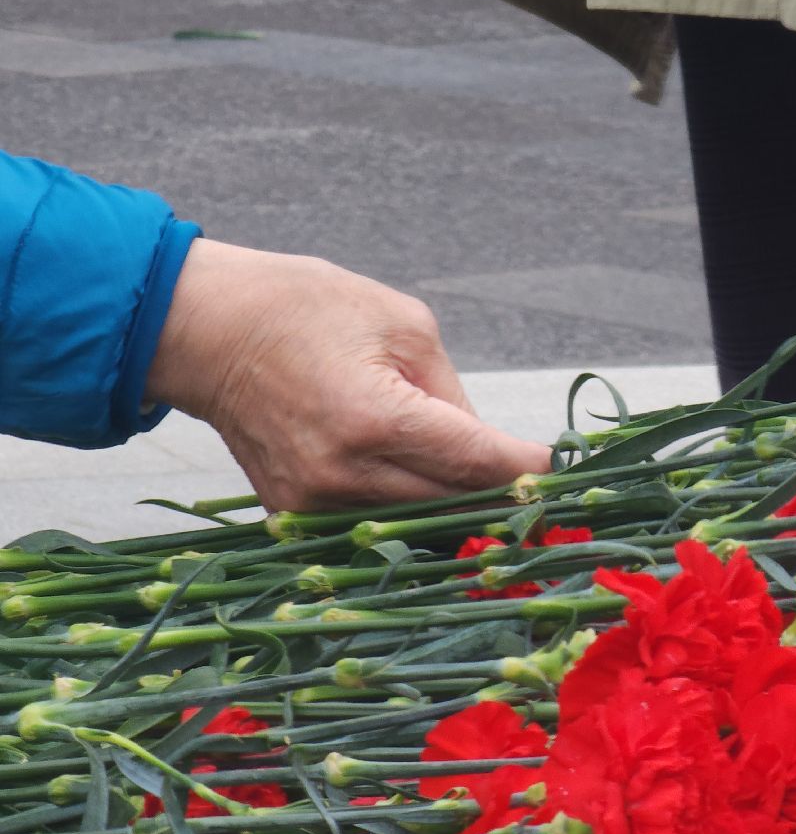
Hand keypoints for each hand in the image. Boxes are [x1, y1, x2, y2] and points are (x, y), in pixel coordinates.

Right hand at [145, 239, 550, 511]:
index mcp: (377, 419)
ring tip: (486, 482)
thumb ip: (452, 394)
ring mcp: (314, 505)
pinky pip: (370, 524)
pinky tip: (426, 487)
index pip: (476, 463)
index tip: (553, 466)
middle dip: (499, 492)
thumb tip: (486, 450)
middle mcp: (345, 475)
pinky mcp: (293, 517)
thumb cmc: (308, 309)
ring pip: (415, 522)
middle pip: (453, 504)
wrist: (205, 331)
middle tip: (531, 479)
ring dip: (455, 505)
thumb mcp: (403, 325)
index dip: (525, 469)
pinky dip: (404, 510)